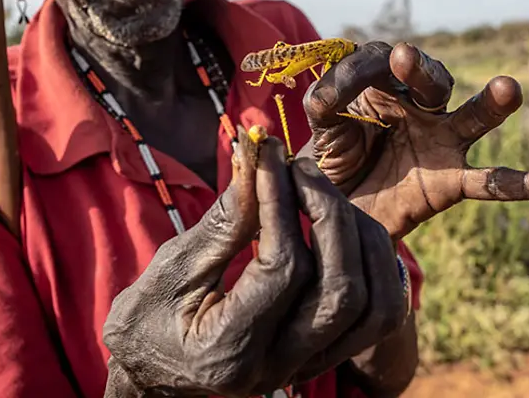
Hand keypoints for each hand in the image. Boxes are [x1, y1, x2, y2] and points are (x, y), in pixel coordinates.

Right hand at [102, 128, 408, 397]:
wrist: (153, 371)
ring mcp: (308, 365)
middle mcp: (279, 367)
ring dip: (360, 238)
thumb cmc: (149, 318)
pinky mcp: (325, 354)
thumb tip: (257, 160)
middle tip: (301, 168)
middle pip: (342, 291)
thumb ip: (222, 223)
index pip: (283, 270)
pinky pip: (378, 313)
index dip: (281, 204)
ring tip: (323, 193)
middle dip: (329, 216)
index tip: (269, 156)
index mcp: (230, 350)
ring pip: (374, 307)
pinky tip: (344, 224)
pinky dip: (374, 263)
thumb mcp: (172, 268)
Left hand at [303, 41, 528, 238]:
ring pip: (472, 117)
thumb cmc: (329, 162)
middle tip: (405, 60)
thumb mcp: (322, 128)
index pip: (378, 64)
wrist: (336, 215)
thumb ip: (327, 104)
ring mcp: (441, 142)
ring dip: (491, 104)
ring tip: (510, 89)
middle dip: (419, 71)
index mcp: (383, 87)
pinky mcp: (452, 182)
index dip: (355, 76)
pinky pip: (495, 183)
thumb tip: (329, 96)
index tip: (327, 101)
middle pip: (430, 79)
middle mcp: (417, 108)